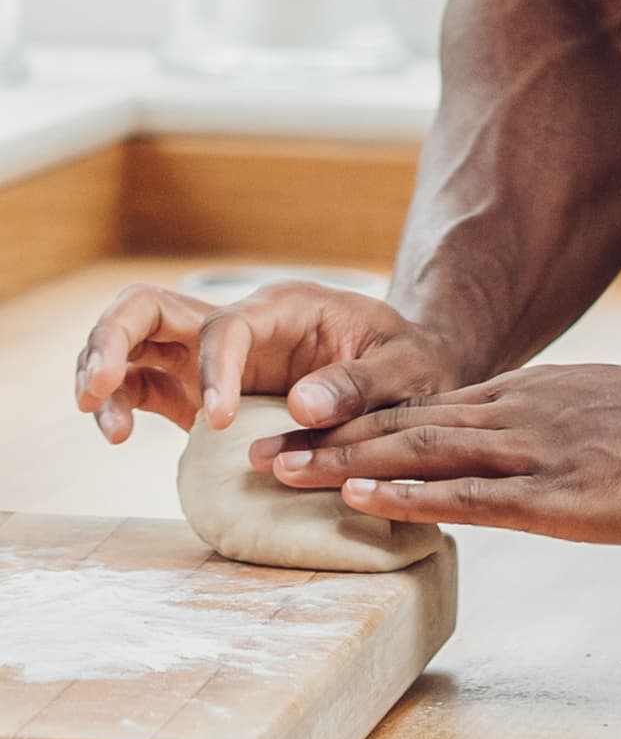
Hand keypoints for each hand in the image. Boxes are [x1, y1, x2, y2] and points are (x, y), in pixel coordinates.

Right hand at [74, 279, 461, 441]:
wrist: (403, 371)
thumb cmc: (407, 361)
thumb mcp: (406, 367)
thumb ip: (362, 384)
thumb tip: (303, 406)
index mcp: (283, 309)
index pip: (225, 326)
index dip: (213, 369)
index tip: (217, 421)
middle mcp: (236, 325)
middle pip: (148, 306)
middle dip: (111, 340)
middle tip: (95, 390)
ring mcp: (208, 356)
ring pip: (132, 341)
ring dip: (103, 374)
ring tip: (104, 425)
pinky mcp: (196, 390)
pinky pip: (141, 384)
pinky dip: (119, 402)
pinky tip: (115, 432)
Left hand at [259, 361, 620, 542]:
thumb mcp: (605, 407)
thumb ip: (554, 420)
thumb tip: (521, 439)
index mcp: (530, 395)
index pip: (425, 405)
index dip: (356, 419)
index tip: (300, 431)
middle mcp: (518, 413)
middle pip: (403, 421)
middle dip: (324, 438)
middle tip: (254, 451)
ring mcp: (534, 451)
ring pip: (420, 450)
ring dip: (343, 462)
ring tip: (279, 472)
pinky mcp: (555, 493)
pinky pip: (468, 493)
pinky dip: (408, 494)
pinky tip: (363, 500)